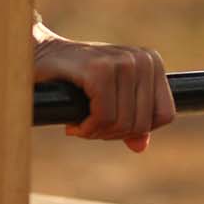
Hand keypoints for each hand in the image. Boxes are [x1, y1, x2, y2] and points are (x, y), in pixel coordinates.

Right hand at [32, 17, 175, 152]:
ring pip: (123, 123)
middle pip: (142, 124)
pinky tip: (74, 124)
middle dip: (112, 133)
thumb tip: (141, 146)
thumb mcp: (110, 100)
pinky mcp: (100, 69)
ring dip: (97, 132)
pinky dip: (86, 128)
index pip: (164, 115)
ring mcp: (122, 61)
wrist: (40, 57)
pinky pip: (104, 117)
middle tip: (90, 125)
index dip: (136, 130)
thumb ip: (129, 121)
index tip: (110, 123)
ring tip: (81, 123)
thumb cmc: (76, 79)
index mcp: (151, 62)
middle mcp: (141, 59)